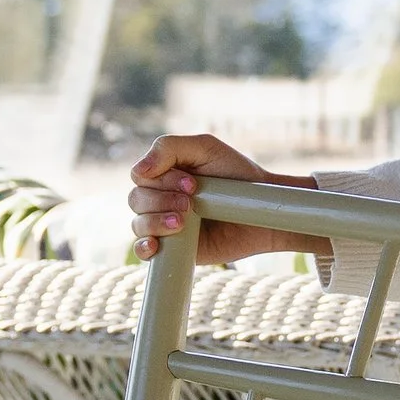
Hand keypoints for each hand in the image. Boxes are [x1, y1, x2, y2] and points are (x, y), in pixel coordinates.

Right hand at [128, 134, 310, 263]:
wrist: (262, 211)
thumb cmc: (236, 175)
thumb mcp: (206, 148)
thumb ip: (169, 147)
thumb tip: (138, 170)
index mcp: (163, 173)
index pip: (140, 175)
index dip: (161, 180)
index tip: (193, 184)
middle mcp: (159, 199)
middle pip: (136, 199)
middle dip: (161, 200)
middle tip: (191, 203)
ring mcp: (165, 225)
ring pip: (138, 224)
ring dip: (155, 222)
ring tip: (183, 222)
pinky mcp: (174, 248)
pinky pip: (143, 251)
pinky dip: (143, 248)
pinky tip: (155, 245)